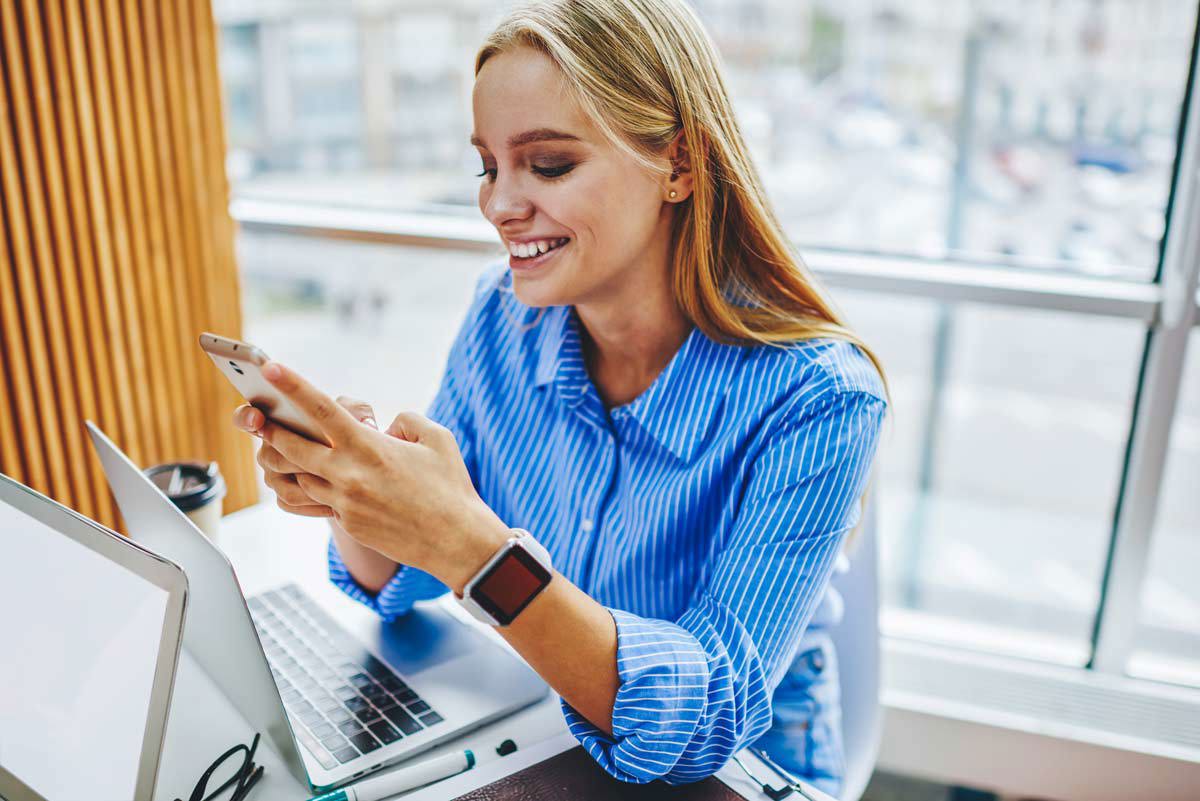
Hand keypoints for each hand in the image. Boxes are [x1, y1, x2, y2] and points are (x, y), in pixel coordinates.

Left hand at [235, 361, 508, 592]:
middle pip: (292, 447)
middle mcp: (350, 475)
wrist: (456, 541)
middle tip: (253, 416)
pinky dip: (316, 486)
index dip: (292, 385)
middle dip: (269, 430)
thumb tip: (386, 426)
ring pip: (300, 477)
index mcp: (370, 447)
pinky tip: (320, 479)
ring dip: (291, 462)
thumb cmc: (450, 486)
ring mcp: (345, 503)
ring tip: (281, 447)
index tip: (269, 367)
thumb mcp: (437, 438)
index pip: (322, 409)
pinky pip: (319, 501)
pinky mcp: (348, 523)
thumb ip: (406, 421)